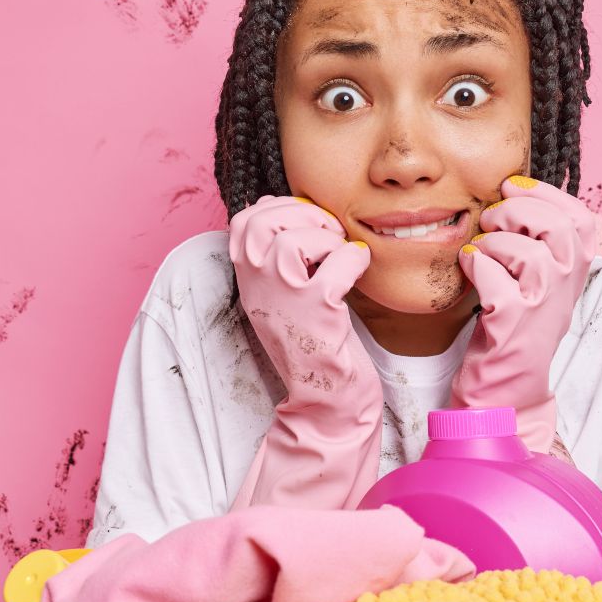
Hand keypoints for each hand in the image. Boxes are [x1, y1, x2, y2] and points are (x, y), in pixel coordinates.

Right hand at [227, 196, 382, 507]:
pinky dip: (354, 258)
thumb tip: (278, 207)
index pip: (242, 222)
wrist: (325, 394)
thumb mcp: (283, 292)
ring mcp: (285, 299)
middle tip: (329, 234)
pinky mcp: (317, 312)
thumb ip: (277, 254)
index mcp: (249, 279)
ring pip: (294, 240)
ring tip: (341, 253)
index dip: (278, 207)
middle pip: (263, 222)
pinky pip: (337, 263)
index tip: (307, 218)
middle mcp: (258, 286)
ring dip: (328, 238)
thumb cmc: (313, 338)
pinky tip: (359, 267)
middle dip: (303, 215)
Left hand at [453, 175, 601, 453]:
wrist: (505, 384)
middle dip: (517, 211)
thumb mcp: (540, 281)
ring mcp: (542, 305)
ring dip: (493, 242)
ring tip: (480, 251)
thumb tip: (512, 192)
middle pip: (558, 227)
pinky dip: (475, 265)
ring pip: (527, 251)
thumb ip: (540, 241)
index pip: (583, 218)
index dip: (547, 194)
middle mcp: (566, 287)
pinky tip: (468, 269)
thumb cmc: (515, 324)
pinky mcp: (513, 322)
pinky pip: (493, 275)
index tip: (513, 186)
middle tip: (492, 220)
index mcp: (576, 272)